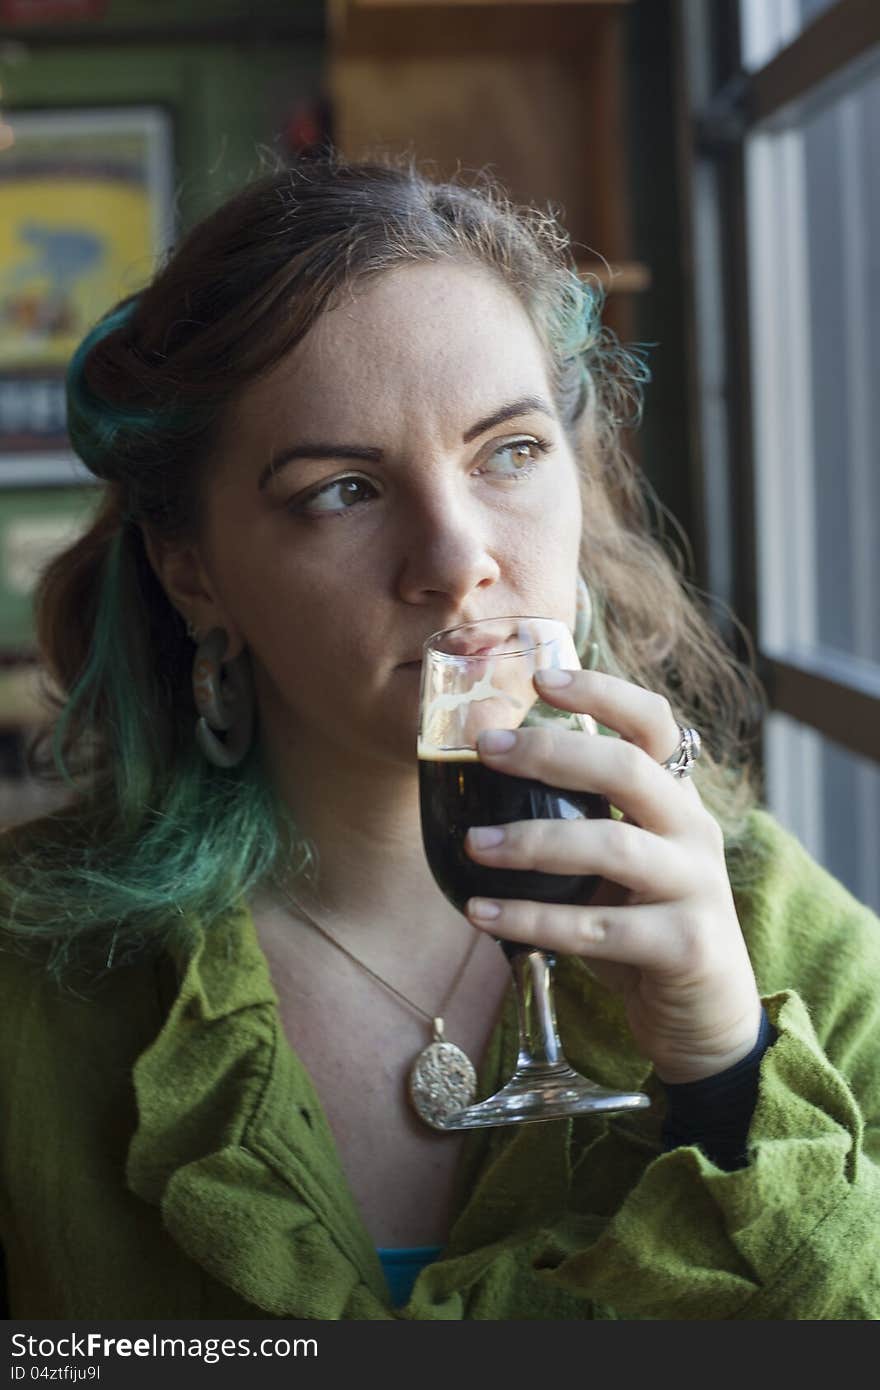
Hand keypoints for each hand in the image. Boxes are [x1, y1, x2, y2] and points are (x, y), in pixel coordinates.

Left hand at [463, 667, 761, 1083]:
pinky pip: (598, 928)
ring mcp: (697, 888)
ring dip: (533, 841)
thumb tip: (482, 777)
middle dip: (553, 752)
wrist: (706, 1021)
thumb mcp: (620, 864)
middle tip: (486, 747)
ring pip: (613, 847)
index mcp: (676, 800)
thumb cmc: (643, 929)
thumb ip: (580, 821)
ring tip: (471, 843)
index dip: (601, 693)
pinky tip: (481, 916)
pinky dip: (533, 921)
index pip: (653, 724)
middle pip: (630, 769)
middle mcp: (694, 832)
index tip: (539, 678)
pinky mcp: (685, 946)